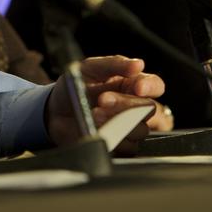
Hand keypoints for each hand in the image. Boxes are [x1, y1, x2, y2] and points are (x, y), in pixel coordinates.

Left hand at [45, 55, 164, 152]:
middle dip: (126, 104)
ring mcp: (130, 128)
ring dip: (118, 121)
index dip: (151, 87)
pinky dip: (113, 137)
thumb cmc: (76, 86)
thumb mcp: (91, 68)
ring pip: (140, 130)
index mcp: (134, 85)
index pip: (156, 86)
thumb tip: (138, 64)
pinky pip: (128, 147)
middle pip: (149, 109)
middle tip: (103, 99)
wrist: (55, 111)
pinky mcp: (120, 145)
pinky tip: (96, 128)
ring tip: (94, 113)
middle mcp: (137, 107)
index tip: (138, 87)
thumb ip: (115, 64)